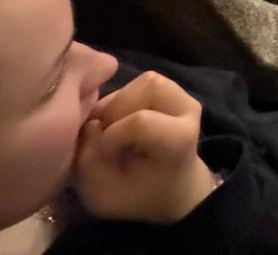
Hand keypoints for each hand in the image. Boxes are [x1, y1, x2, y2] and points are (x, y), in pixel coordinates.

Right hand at [73, 71, 218, 223]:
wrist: (171, 186)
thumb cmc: (139, 195)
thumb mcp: (106, 197)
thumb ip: (89, 167)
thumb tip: (89, 125)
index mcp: (179, 140)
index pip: (140, 122)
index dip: (111, 136)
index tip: (106, 156)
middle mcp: (187, 110)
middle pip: (144, 90)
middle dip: (112, 113)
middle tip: (103, 138)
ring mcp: (182, 95)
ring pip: (141, 81)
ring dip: (115, 104)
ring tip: (108, 129)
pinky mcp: (171, 88)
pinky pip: (139, 81)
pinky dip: (119, 98)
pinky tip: (115, 121)